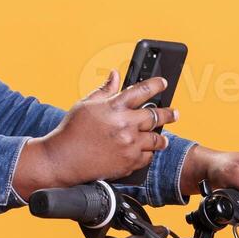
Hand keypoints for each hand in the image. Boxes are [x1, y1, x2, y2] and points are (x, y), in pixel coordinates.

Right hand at [13, 68, 178, 195]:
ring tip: (162, 138)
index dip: (156, 84)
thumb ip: (104, 89)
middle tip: (175, 113)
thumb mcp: (85, 104)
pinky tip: (146, 151)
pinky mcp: (128, 163)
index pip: (142, 90)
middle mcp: (124, 125)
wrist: (63, 159)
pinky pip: (147, 157)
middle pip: (156, 115)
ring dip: (161, 138)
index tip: (163, 83)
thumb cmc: (71, 131)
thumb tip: (115, 75)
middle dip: (168, 113)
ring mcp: (128, 145)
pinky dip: (147, 153)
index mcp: (114, 107)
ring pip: (156, 139)